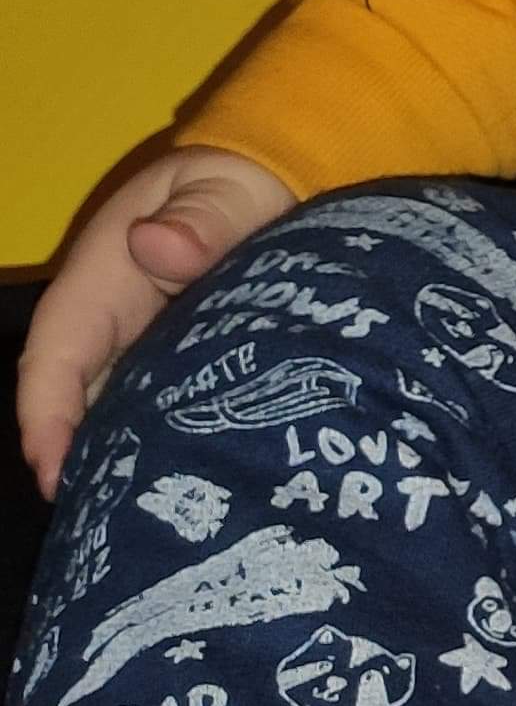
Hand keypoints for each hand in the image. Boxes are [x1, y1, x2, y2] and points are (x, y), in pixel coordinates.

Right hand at [18, 146, 291, 496]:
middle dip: (84, 462)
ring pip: (120, 415)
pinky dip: (169, 447)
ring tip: (149, 521)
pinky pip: (163, 412)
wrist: (277, 182)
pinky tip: (195, 487)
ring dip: (127, 461)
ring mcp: (147, 348)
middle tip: (111, 524)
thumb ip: (201, 219)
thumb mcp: (223, 190)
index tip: (57, 474)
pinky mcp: (183, 366)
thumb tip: (158, 245)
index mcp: (103, 278)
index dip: (47, 418)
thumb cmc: (238, 185)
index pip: (56, 355)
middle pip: (80, 403)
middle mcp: (112, 323)